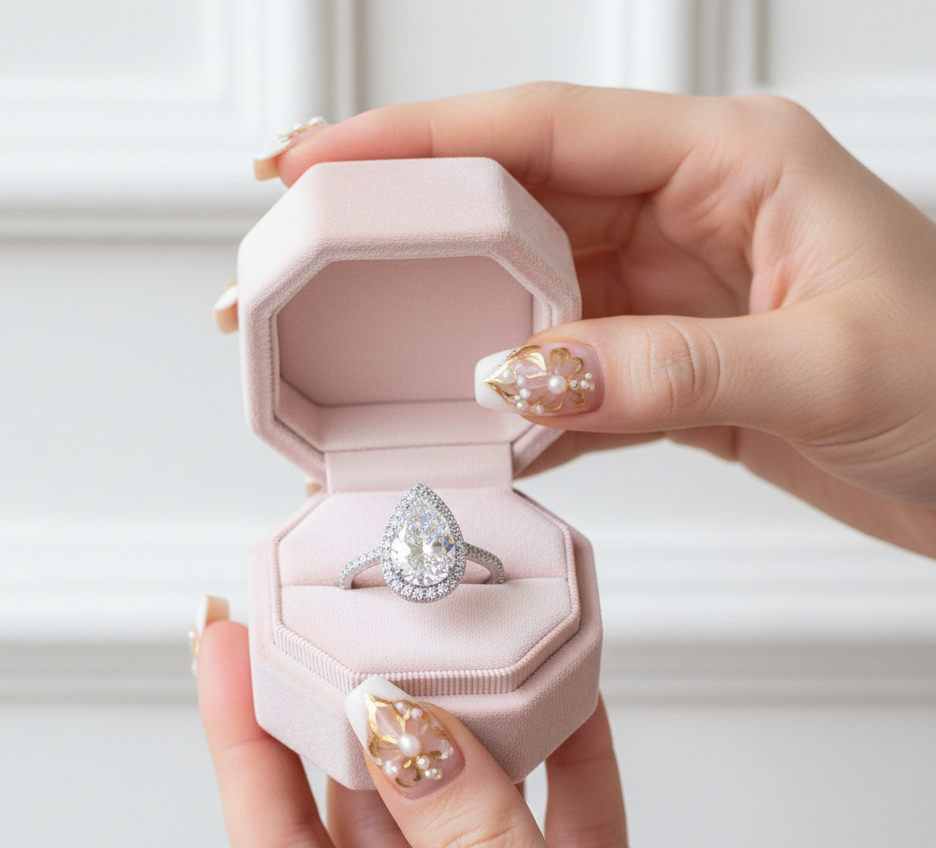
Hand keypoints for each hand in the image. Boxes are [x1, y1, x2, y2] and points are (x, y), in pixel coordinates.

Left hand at [198, 619, 749, 847]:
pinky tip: (564, 697)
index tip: (232, 649)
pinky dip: (568, 765)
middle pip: (371, 823)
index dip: (245, 747)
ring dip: (470, 731)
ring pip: (470, 820)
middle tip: (340, 626)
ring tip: (452, 644)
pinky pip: (567, 834)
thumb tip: (403, 735)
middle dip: (354, 719)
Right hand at [276, 84, 935, 556]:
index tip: (316, 161)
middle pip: (513, 204)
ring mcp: (673, 296)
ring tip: (363, 350)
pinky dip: (516, 407)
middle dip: (403, 231)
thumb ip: (668, 368)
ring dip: (450, 327)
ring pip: (528, 296)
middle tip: (305, 260)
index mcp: (729, 164)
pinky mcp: (671, 368)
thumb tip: (524, 376)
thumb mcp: (827, 363)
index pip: (542, 130)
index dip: (418, 142)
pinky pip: (568, 374)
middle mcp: (689, 217)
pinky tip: (469, 431)